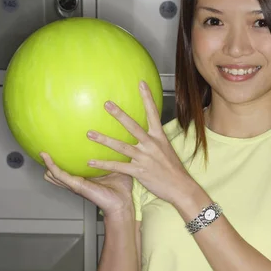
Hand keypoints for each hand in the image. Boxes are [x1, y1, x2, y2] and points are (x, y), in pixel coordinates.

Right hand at [41, 153, 133, 219]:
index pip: (72, 169)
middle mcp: (79, 181)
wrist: (122, 202)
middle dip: (52, 165)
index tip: (58, 150)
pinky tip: (46, 157)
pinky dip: (51, 166)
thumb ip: (114, 157)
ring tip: (41, 153)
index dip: (64, 162)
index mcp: (86, 178)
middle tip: (45, 151)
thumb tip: (119, 141)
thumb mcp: (116, 168)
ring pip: (56, 174)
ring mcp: (75, 183)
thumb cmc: (121, 188)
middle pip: (60, 173)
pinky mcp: (75, 185)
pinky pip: (59, 174)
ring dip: (48, 164)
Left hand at [87, 81, 194, 204]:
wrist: (180, 187)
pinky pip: (118, 166)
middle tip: (106, 104)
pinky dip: (104, 164)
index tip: (141, 83)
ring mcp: (145, 158)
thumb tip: (145, 134)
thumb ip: (154, 141)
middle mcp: (151, 145)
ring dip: (104, 140)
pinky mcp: (139, 171)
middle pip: (133, 126)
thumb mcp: (166, 150)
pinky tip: (91, 161)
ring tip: (90, 134)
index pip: (153, 113)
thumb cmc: (173, 170)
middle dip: (119, 115)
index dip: (147, 97)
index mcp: (159, 137)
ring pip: (121, 146)